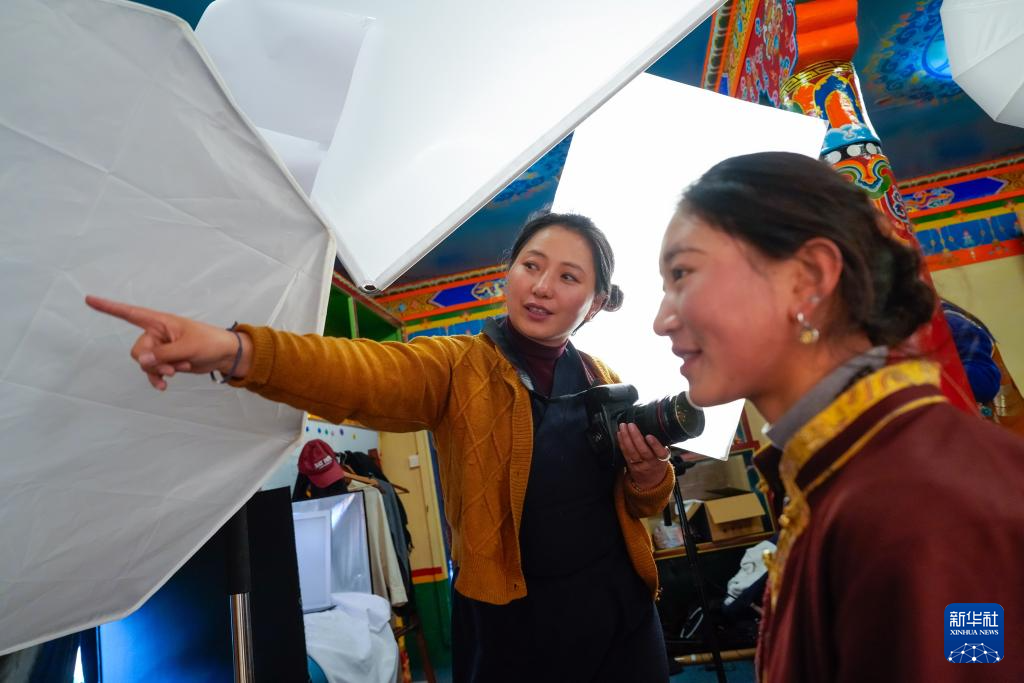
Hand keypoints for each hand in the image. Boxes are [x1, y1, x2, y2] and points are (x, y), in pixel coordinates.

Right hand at [85, 295, 251, 390]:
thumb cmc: (210, 342)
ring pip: (145, 363)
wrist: (224, 355)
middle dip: (152, 362)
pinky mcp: (165, 361)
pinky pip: (152, 372)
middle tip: (172, 367)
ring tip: (178, 370)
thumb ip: (164, 354)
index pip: (129, 313)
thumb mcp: (188, 347)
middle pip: (138, 350)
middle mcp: (156, 333)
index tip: (88, 299)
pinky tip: (164, 386)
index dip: (108, 307)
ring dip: (159, 370)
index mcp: (159, 321)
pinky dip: (157, 378)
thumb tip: (141, 361)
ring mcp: (160, 348)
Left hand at [617, 423, 670, 488]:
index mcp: (661, 459)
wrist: (651, 481)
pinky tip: (619, 434)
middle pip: (643, 451)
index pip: (660, 452)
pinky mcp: (631, 465)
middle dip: (636, 437)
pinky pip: (625, 453)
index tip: (649, 436)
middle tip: (631, 425)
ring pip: (632, 452)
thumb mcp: (664, 456)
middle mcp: (651, 463)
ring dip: (626, 438)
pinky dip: (621, 442)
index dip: (654, 444)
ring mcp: (640, 465)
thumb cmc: (657, 463)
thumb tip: (655, 428)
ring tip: (623, 426)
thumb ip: (661, 445)